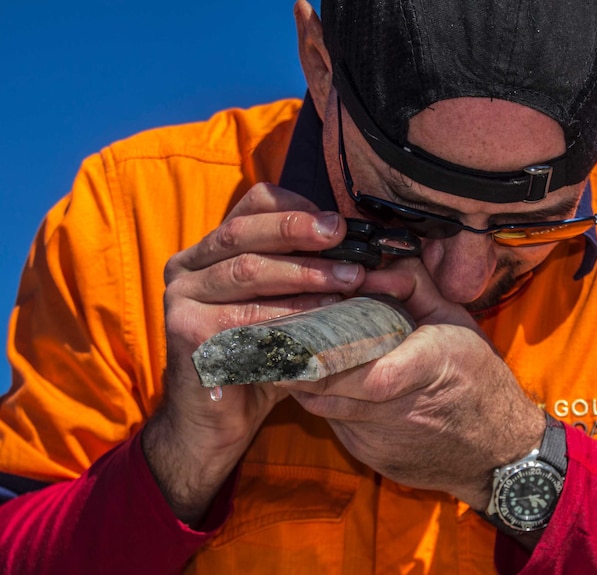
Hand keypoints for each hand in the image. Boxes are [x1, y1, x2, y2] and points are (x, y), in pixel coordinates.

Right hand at [142, 182, 365, 524]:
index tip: (337, 223)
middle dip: (300, 231)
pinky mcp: (185, 331)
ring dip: (304, 274)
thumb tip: (361, 249)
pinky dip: (288, 317)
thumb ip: (305, 275)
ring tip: (349, 281)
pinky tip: (323, 321)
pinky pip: (243, 318)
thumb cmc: (258, 358)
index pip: (249, 206)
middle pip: (244, 232)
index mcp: (208, 251)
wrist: (215, 422)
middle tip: (344, 237)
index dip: (295, 209)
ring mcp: (180, 298)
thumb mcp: (282, 308)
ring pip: (247, 271)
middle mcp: (186, 267)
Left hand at [284, 258, 546, 509]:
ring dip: (311, 384)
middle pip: (332, 392)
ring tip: (303, 358)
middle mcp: (401, 410)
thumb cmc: (479, 378)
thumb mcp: (456, 321)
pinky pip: (338, 425)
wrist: (497, 452)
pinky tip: (340, 385)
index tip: (301, 338)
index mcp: (428, 368)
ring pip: (326, 409)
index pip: (369, 374)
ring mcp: (383, 440)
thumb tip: (373, 265)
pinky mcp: (372, 457)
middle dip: (302, 366)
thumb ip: (415, 287)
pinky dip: (332, 403)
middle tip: (284, 340)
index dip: (327, 359)